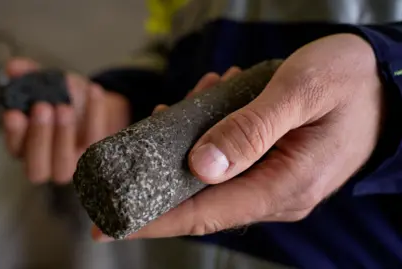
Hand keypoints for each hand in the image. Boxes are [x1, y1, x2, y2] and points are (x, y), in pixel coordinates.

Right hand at [3, 58, 130, 183]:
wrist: (94, 105)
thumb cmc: (62, 99)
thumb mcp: (44, 83)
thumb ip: (27, 75)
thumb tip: (13, 67)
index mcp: (24, 146)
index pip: (14, 147)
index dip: (13, 132)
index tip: (13, 113)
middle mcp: (45, 163)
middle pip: (36, 167)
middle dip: (39, 136)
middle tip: (42, 107)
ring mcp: (71, 164)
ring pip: (63, 165)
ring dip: (63, 134)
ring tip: (64, 106)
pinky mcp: (95, 157)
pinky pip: (95, 141)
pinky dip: (95, 115)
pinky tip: (94, 91)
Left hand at [92, 33, 384, 240]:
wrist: (385, 83)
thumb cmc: (347, 81)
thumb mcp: (298, 92)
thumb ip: (250, 129)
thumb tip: (199, 167)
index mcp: (283, 185)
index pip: (204, 214)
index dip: (154, 220)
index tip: (109, 226)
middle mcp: (275, 194)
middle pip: (200, 201)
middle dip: (159, 175)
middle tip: (134, 141)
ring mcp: (273, 183)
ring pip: (210, 177)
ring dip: (185, 144)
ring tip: (185, 101)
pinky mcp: (271, 167)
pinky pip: (226, 162)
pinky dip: (206, 135)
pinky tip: (206, 102)